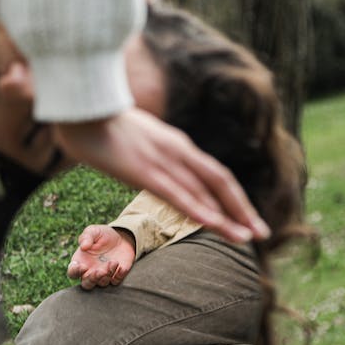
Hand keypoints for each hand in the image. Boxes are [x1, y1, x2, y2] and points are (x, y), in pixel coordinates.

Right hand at [52, 109, 269, 242]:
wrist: (81, 107)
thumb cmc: (102, 124)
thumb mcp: (137, 141)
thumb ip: (151, 156)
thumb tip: (154, 173)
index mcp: (177, 145)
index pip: (214, 175)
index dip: (234, 198)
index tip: (247, 218)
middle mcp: (177, 152)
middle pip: (219, 183)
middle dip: (242, 210)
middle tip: (262, 233)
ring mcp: (162, 161)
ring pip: (202, 193)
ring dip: (227, 217)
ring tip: (247, 237)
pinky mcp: (143, 170)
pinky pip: (176, 194)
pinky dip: (198, 210)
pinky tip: (213, 224)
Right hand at [67, 225, 135, 288]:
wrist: (121, 238)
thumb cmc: (103, 235)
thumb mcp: (94, 231)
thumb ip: (86, 237)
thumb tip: (83, 246)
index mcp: (80, 261)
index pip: (72, 272)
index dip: (75, 272)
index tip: (83, 266)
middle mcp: (90, 271)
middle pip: (86, 284)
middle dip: (92, 279)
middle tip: (99, 271)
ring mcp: (103, 276)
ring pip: (102, 283)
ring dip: (107, 275)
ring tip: (113, 262)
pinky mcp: (116, 276)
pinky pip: (116, 281)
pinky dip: (119, 276)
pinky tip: (122, 267)